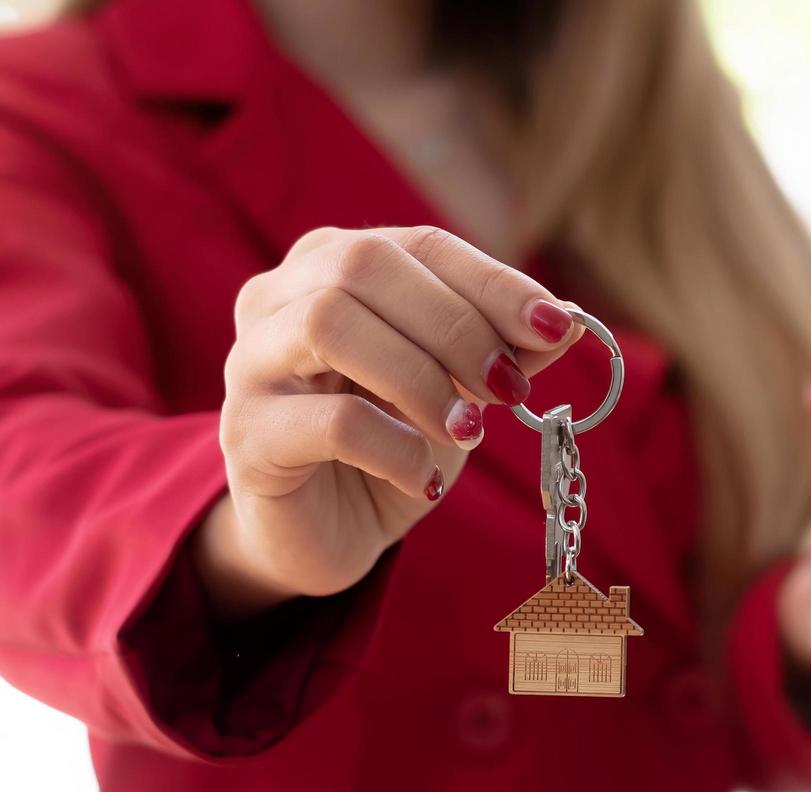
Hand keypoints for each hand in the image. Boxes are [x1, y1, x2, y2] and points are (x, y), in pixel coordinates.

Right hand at [196, 226, 582, 617]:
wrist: (324, 528)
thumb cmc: (390, 439)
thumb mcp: (456, 388)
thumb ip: (500, 349)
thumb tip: (565, 321)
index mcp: (330, 264)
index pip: (418, 244)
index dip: (492, 281)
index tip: (555, 326)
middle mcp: (277, 297)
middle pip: (364, 265)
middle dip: (454, 324)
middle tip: (508, 387)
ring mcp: (250, 363)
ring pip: (330, 324)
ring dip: (420, 378)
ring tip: (469, 432)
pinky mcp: (245, 434)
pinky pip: (328, 422)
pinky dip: (395, 447)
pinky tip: (423, 477)